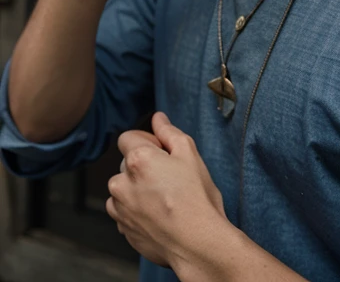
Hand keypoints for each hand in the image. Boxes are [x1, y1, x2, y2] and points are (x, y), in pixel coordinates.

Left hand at [106, 113, 227, 272]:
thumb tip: (158, 118)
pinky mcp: (123, 229)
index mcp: (137, 160)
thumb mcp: (190, 154)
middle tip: (169, 177)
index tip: (162, 152)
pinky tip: (158, 214)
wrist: (197, 243)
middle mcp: (121, 183)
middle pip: (126, 163)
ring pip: (123, 189)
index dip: (146, 141)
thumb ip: (169, 132)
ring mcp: (120, 209)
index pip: (127, 137)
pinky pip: (124, 211)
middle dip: (143, 166)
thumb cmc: (196, 198)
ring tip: (164, 198)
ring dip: (136, 188)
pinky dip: (136, 210)